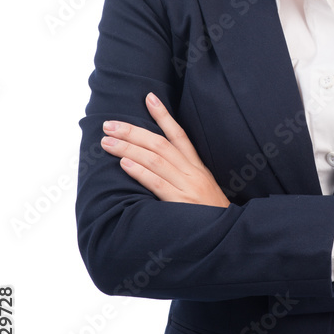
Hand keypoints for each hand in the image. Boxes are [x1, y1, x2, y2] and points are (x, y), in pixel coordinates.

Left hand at [100, 93, 229, 206]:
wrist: (226, 235)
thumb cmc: (209, 215)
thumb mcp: (202, 188)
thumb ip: (183, 175)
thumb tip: (155, 163)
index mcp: (197, 167)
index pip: (179, 135)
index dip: (163, 115)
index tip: (149, 97)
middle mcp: (192, 173)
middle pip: (160, 143)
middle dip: (133, 131)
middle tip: (110, 125)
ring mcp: (187, 187)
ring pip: (155, 159)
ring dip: (128, 148)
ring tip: (107, 142)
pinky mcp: (181, 203)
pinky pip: (157, 183)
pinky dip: (139, 171)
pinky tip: (124, 163)